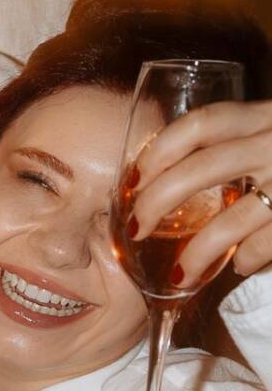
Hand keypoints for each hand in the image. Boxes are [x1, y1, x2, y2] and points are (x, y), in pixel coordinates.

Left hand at [127, 98, 271, 286]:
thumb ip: (246, 141)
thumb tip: (174, 177)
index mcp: (269, 116)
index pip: (201, 123)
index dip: (159, 150)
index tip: (133, 177)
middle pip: (200, 170)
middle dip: (157, 203)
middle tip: (137, 229)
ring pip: (230, 220)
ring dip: (197, 252)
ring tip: (180, 274)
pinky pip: (265, 242)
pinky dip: (247, 259)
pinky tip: (239, 266)